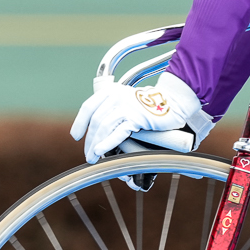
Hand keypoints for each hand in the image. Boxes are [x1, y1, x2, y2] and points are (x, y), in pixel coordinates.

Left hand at [70, 73, 212, 164]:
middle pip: (95, 121)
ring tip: (92, 158)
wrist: (173, 101)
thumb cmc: (151, 105)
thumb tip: (100, 131)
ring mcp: (125, 106)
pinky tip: (100, 151)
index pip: (88, 107)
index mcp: (111, 91)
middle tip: (87, 155)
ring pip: (103, 127)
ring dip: (95, 145)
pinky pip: (117, 132)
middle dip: (89, 140)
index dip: (80, 122)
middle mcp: (116, 96)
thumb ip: (114, 110)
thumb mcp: (128, 101)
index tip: (76, 136)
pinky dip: (106, 143)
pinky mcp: (136, 117)